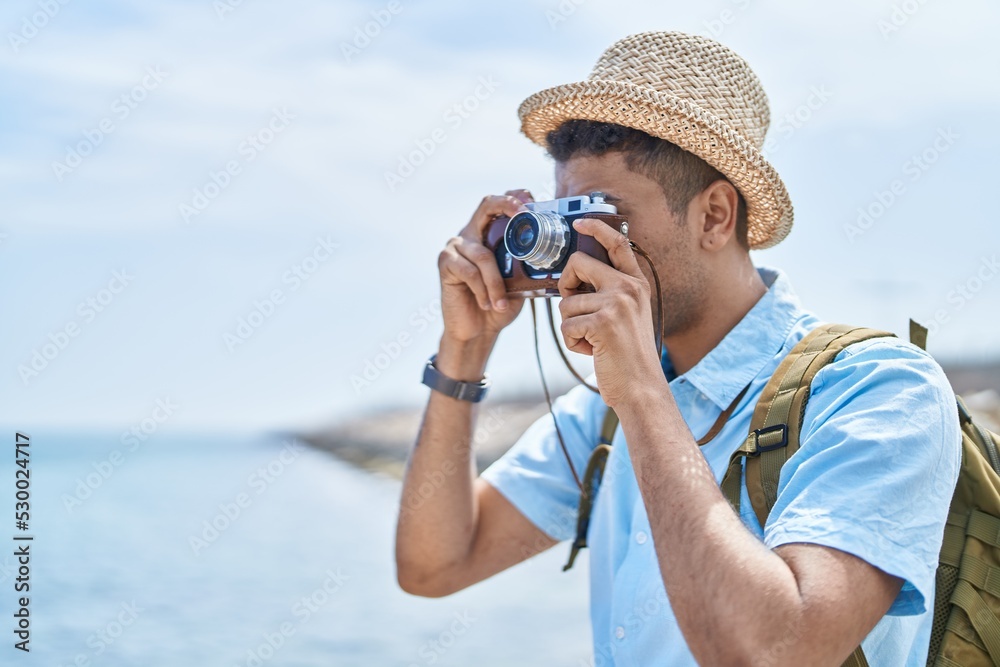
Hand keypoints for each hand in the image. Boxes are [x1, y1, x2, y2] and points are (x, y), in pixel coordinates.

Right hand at [437, 190, 530, 343]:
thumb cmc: (499, 304)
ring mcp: (455, 247)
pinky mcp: (445, 263)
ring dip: (496, 282)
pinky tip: (488, 304)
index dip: (515, 196)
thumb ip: (527, 265)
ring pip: (483, 255)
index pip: (500, 204)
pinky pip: (470, 272)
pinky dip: (483, 290)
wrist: (476, 331)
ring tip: (503, 302)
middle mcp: (470, 234)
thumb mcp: (519, 282)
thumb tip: (557, 257)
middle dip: (508, 206)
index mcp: (488, 234)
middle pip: (487, 205)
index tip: (532, 203)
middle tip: (524, 214)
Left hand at [557, 218, 664, 407]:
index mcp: (636, 284)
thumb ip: (609, 293)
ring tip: (594, 341)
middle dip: (565, 286)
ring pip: (567, 303)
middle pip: (577, 264)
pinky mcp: (603, 323)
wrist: (641, 388)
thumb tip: (574, 277)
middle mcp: (629, 288)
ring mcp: (617, 304)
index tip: (580, 223)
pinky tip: (592, 351)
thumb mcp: (627, 316)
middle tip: (574, 310)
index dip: (597, 229)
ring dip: (572, 327)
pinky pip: (566, 326)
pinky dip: (572, 343)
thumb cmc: (627, 356)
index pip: (617, 244)